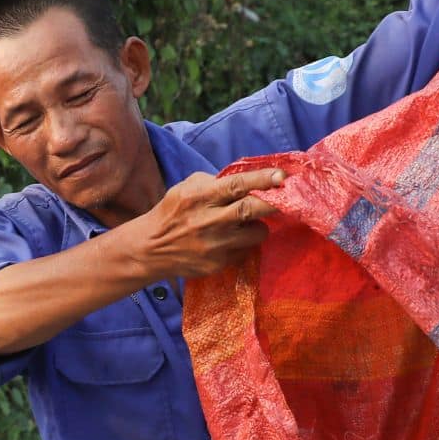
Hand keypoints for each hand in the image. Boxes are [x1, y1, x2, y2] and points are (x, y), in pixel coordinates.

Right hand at [131, 168, 283, 279]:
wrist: (150, 249)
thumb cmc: (172, 212)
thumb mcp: (186, 188)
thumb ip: (214, 182)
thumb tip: (246, 180)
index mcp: (200, 197)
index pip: (236, 185)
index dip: (262, 180)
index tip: (282, 175)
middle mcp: (209, 221)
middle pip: (252, 209)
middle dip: (275, 202)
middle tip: (287, 198)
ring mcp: (215, 245)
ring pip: (257, 233)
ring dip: (259, 225)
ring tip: (249, 222)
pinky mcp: (218, 264)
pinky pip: (245, 250)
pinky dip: (244, 243)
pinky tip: (231, 240)